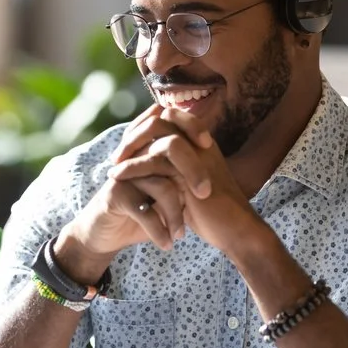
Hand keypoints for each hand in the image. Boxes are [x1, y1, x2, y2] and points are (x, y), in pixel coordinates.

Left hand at [108, 107, 257, 254]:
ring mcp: (196, 153)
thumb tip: (149, 161)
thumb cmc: (212, 212)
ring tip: (113, 165)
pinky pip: (154, 159)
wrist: (234, 230)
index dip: (145, 126)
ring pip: (157, 132)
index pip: (169, 117)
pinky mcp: (190, 171)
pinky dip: (132, 166)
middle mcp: (199, 142)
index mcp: (201, 142)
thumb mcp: (189, 184)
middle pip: (161, 117)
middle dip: (135, 132)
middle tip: (117, 154)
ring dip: (130, 146)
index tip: (127, 146)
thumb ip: (174, 169)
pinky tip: (117, 176)